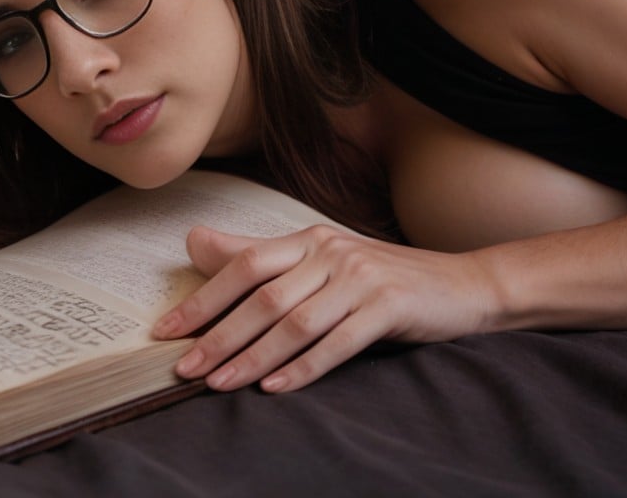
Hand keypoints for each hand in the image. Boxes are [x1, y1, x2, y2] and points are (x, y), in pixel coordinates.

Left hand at [151, 224, 492, 392]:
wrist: (461, 285)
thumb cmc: (381, 279)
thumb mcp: (321, 261)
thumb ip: (260, 256)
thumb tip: (193, 241)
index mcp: (309, 238)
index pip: (244, 265)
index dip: (202, 299)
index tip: (165, 331)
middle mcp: (331, 251)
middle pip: (262, 297)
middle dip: (218, 336)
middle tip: (183, 370)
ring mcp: (360, 277)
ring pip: (294, 323)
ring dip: (252, 357)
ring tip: (218, 385)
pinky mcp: (387, 306)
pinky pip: (336, 342)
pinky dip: (303, 368)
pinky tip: (274, 388)